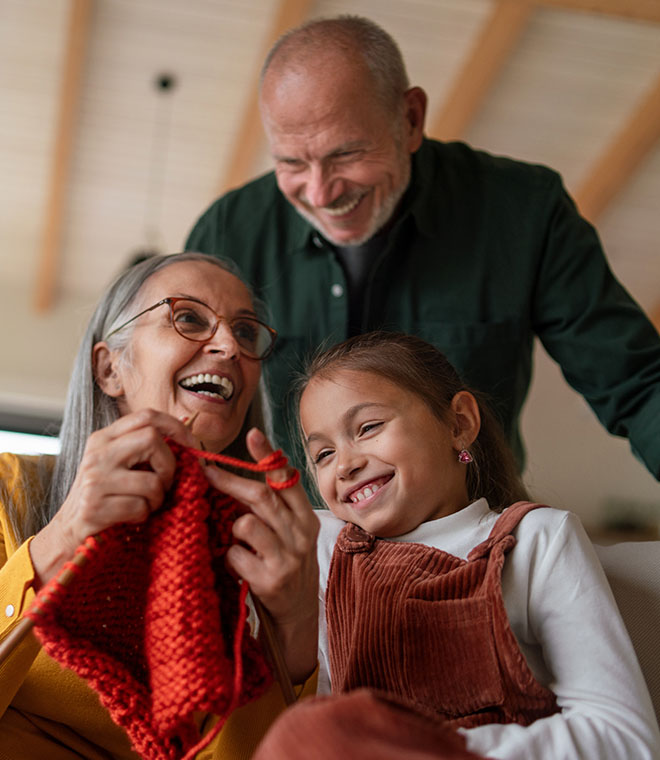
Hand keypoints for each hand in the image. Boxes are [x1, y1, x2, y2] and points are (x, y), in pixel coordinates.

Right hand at [30, 409, 194, 585]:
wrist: (68, 531)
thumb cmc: (106, 495)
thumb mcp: (118, 463)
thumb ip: (143, 448)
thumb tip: (188, 442)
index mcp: (105, 438)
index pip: (146, 415)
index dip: (176, 427)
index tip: (191, 446)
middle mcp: (98, 453)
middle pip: (152, 439)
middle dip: (169, 465)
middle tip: (166, 483)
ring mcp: (94, 479)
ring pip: (152, 480)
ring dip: (158, 498)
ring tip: (147, 504)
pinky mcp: (94, 507)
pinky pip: (140, 507)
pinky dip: (144, 515)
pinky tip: (133, 517)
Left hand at [203, 428, 319, 683]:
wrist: (297, 618)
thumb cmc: (285, 566)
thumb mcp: (289, 534)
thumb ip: (272, 508)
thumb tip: (242, 474)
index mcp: (305, 518)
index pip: (286, 480)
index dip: (268, 456)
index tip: (252, 434)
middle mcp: (300, 535)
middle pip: (260, 497)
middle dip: (228, 481)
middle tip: (204, 472)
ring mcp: (287, 558)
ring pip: (246, 524)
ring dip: (233, 531)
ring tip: (239, 544)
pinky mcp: (270, 581)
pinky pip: (236, 556)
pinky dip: (231, 560)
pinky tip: (240, 569)